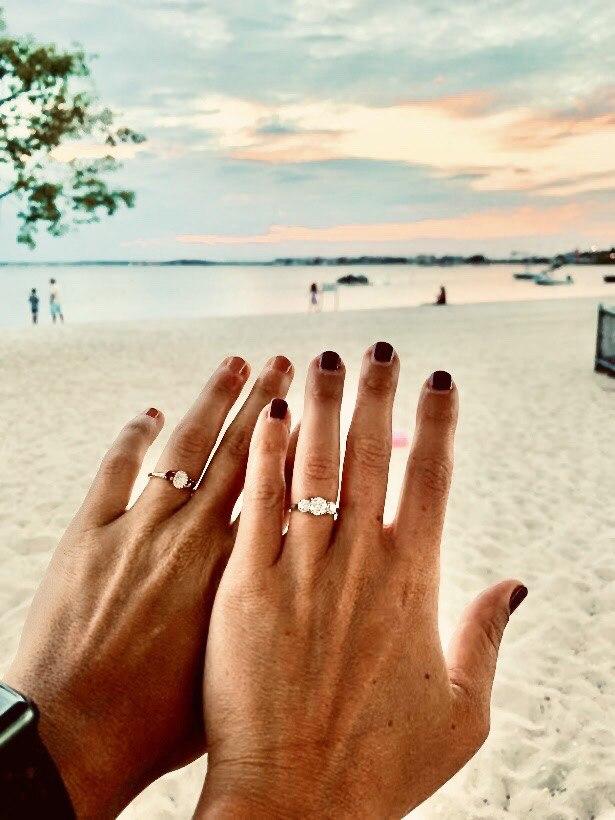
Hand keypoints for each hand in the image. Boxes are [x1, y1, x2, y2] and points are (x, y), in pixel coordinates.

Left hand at [5, 354, 293, 817]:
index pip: (282, 488)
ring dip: (212, 401)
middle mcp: (193, 539)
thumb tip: (300, 576)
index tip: (323, 406)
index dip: (305, 441)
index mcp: (237, 572)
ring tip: (236, 363)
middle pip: (241, 454)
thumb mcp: (235, 665)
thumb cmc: (162, 725)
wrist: (75, 740)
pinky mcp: (90, 535)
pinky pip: (116, 470)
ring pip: (185, 448)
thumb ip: (267, 610)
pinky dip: (132, 438)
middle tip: (291, 361)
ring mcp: (139, 531)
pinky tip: (148, 412)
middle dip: (268, 401)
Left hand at [198, 345, 526, 817]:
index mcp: (414, 580)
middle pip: (369, 452)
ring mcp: (299, 568)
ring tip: (322, 359)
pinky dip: (263, 454)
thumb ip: (488, 638)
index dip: (437, 420)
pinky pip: (255, 502)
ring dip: (319, 404)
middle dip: (375, 391)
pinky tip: (267, 414)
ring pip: (312, 463)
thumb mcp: (463, 711)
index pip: (431, 475)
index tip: (438, 378)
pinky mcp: (244, 584)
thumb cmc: (381, 766)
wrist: (295, 804)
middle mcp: (358, 560)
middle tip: (377, 347)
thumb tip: (515, 585)